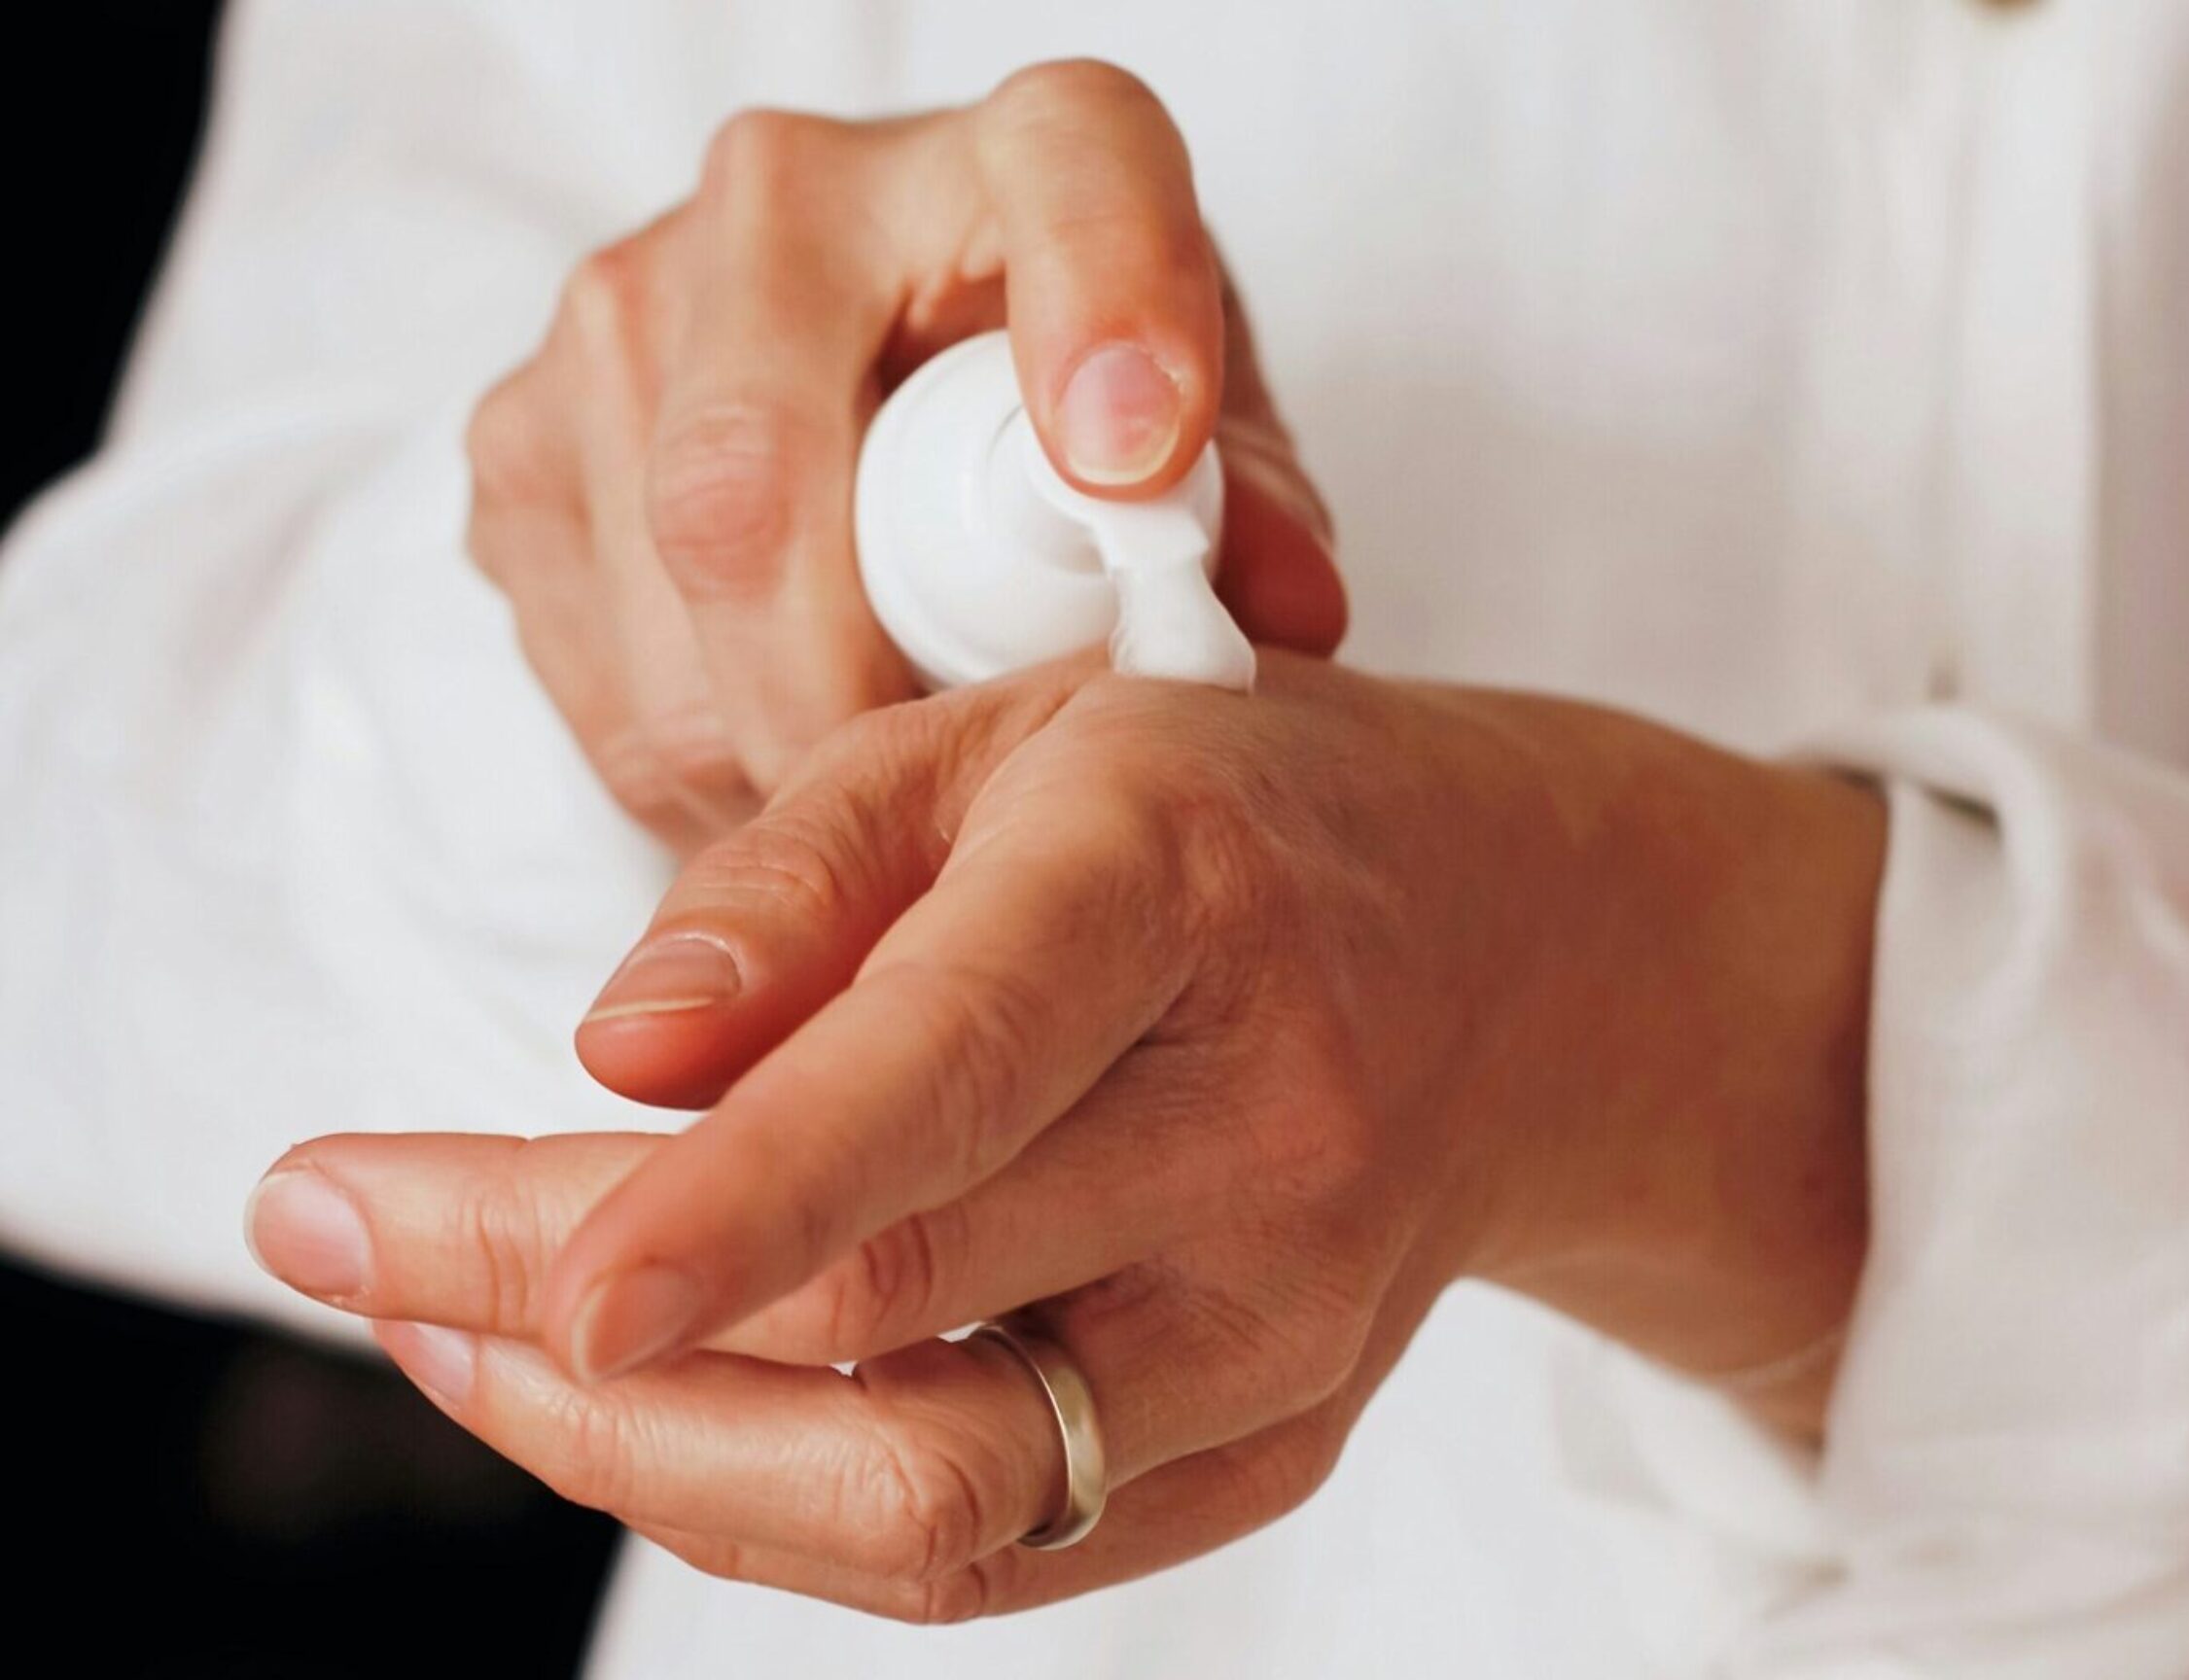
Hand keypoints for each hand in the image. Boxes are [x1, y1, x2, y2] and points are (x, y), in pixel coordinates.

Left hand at [249, 655, 1883, 1618]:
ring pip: (929, 1496)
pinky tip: (658, 1401)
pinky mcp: (1275, 1443)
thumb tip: (612, 1057)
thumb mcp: (1008, 737)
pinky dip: (779, 1499)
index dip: (729, 1204)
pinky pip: (994, 1546)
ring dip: (647, 1454)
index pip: (947, 1075)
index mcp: (1172, 892)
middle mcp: (1257, 1133)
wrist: (1521, 955)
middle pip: (884, 1317)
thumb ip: (797, 883)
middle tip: (355, 1235)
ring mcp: (1284, 1325)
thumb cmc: (1233, 812)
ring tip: (465, 1334)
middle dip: (559, 1317)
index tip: (525, 1284)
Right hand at [465, 60, 1345, 852]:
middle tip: (939, 808)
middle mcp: (787, 195)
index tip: (1135, 462)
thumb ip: (1249, 522)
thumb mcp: (1200, 454)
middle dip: (851, 700)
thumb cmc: (1069, 422)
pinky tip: (785, 749)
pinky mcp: (521, 439)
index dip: (1104, 312)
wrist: (878, 386)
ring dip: (774, 750)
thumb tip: (1282, 615)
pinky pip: (594, 663)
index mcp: (1021, 152)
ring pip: (665, 594)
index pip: (1073, 180)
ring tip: (876, 791)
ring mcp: (621, 309)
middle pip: (758, 483)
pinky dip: (695, 759)